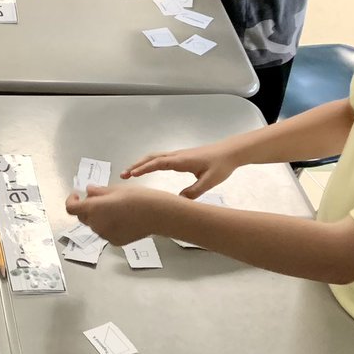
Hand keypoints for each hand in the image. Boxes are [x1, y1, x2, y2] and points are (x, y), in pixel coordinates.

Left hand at [65, 184, 171, 246]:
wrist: (156, 214)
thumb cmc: (137, 197)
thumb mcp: (115, 189)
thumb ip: (98, 192)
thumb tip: (88, 191)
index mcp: (93, 209)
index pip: (71, 208)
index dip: (71, 201)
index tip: (77, 195)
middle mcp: (96, 224)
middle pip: (82, 217)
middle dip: (86, 208)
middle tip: (99, 199)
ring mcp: (105, 235)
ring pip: (95, 225)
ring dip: (98, 217)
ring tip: (115, 208)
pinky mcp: (115, 241)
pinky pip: (106, 232)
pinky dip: (108, 225)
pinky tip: (122, 219)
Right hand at [122, 141, 239, 198]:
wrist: (230, 152)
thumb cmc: (221, 165)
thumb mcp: (210, 181)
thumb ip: (194, 191)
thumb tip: (179, 201)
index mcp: (181, 160)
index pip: (158, 163)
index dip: (144, 168)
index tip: (131, 175)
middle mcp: (177, 155)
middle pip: (151, 157)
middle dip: (136, 165)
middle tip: (123, 175)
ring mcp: (178, 155)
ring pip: (154, 156)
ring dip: (141, 163)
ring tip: (130, 173)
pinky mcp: (181, 157)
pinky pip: (160, 158)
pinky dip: (149, 162)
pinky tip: (147, 169)